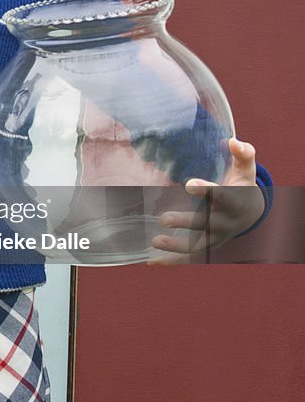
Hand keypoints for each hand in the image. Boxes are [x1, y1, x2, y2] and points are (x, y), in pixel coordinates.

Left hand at [148, 137, 265, 264]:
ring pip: (197, 245)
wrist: (250, 212)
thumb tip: (232, 141)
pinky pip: (190, 257)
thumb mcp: (244, 169)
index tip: (190, 185)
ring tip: (154, 241)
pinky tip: (151, 261)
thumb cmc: (240, 185)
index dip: (207, 191)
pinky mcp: (207, 246)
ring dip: (176, 246)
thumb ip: (242, 154)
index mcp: (233, 201)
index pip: (221, 197)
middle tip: (164, 218)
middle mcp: (225, 222)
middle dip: (186, 222)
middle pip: (206, 224)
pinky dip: (172, 261)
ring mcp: (216, 237)